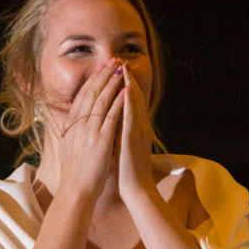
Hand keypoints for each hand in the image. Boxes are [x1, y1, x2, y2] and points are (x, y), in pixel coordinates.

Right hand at [50, 59, 124, 203]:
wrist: (76, 190)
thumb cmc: (75, 172)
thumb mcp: (68, 146)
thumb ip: (71, 128)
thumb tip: (72, 113)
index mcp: (71, 126)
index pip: (82, 97)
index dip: (92, 81)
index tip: (100, 69)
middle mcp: (79, 125)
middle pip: (91, 94)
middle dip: (103, 76)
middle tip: (112, 61)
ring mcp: (89, 131)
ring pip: (101, 101)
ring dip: (111, 83)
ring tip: (120, 69)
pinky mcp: (101, 140)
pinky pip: (111, 116)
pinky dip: (118, 102)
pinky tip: (125, 91)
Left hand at [116, 62, 155, 203]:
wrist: (136, 188)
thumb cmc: (127, 169)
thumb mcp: (121, 145)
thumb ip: (117, 130)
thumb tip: (109, 118)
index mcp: (134, 127)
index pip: (129, 101)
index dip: (124, 84)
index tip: (116, 70)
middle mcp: (138, 126)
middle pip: (133, 97)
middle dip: (126, 78)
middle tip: (120, 61)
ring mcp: (137, 131)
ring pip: (134, 103)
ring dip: (129, 84)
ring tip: (124, 68)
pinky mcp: (133, 139)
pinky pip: (131, 117)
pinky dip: (129, 102)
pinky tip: (126, 91)